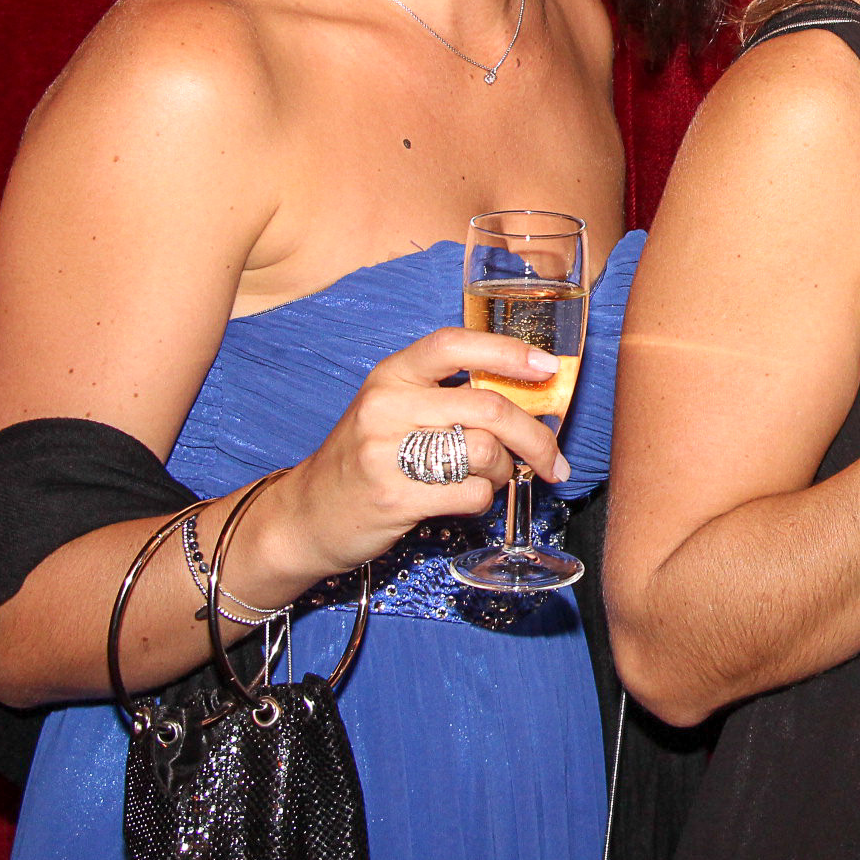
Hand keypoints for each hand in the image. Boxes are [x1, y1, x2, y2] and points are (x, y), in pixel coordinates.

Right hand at [271, 328, 571, 578]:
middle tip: (553, 458)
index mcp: (391, 374)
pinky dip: (483, 499)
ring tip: (492, 478)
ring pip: (486, 452)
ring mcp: (388, 453)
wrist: (307, 514)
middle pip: (489, 408)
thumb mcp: (394, 408)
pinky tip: (466, 499)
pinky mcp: (396, 498)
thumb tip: (527, 394)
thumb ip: (447, 394)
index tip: (548, 368)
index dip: (508, 352)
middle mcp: (387, 406)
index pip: (455, 345)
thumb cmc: (367, 456)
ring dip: (505, 471)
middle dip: (535, 436)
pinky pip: (472, 494)